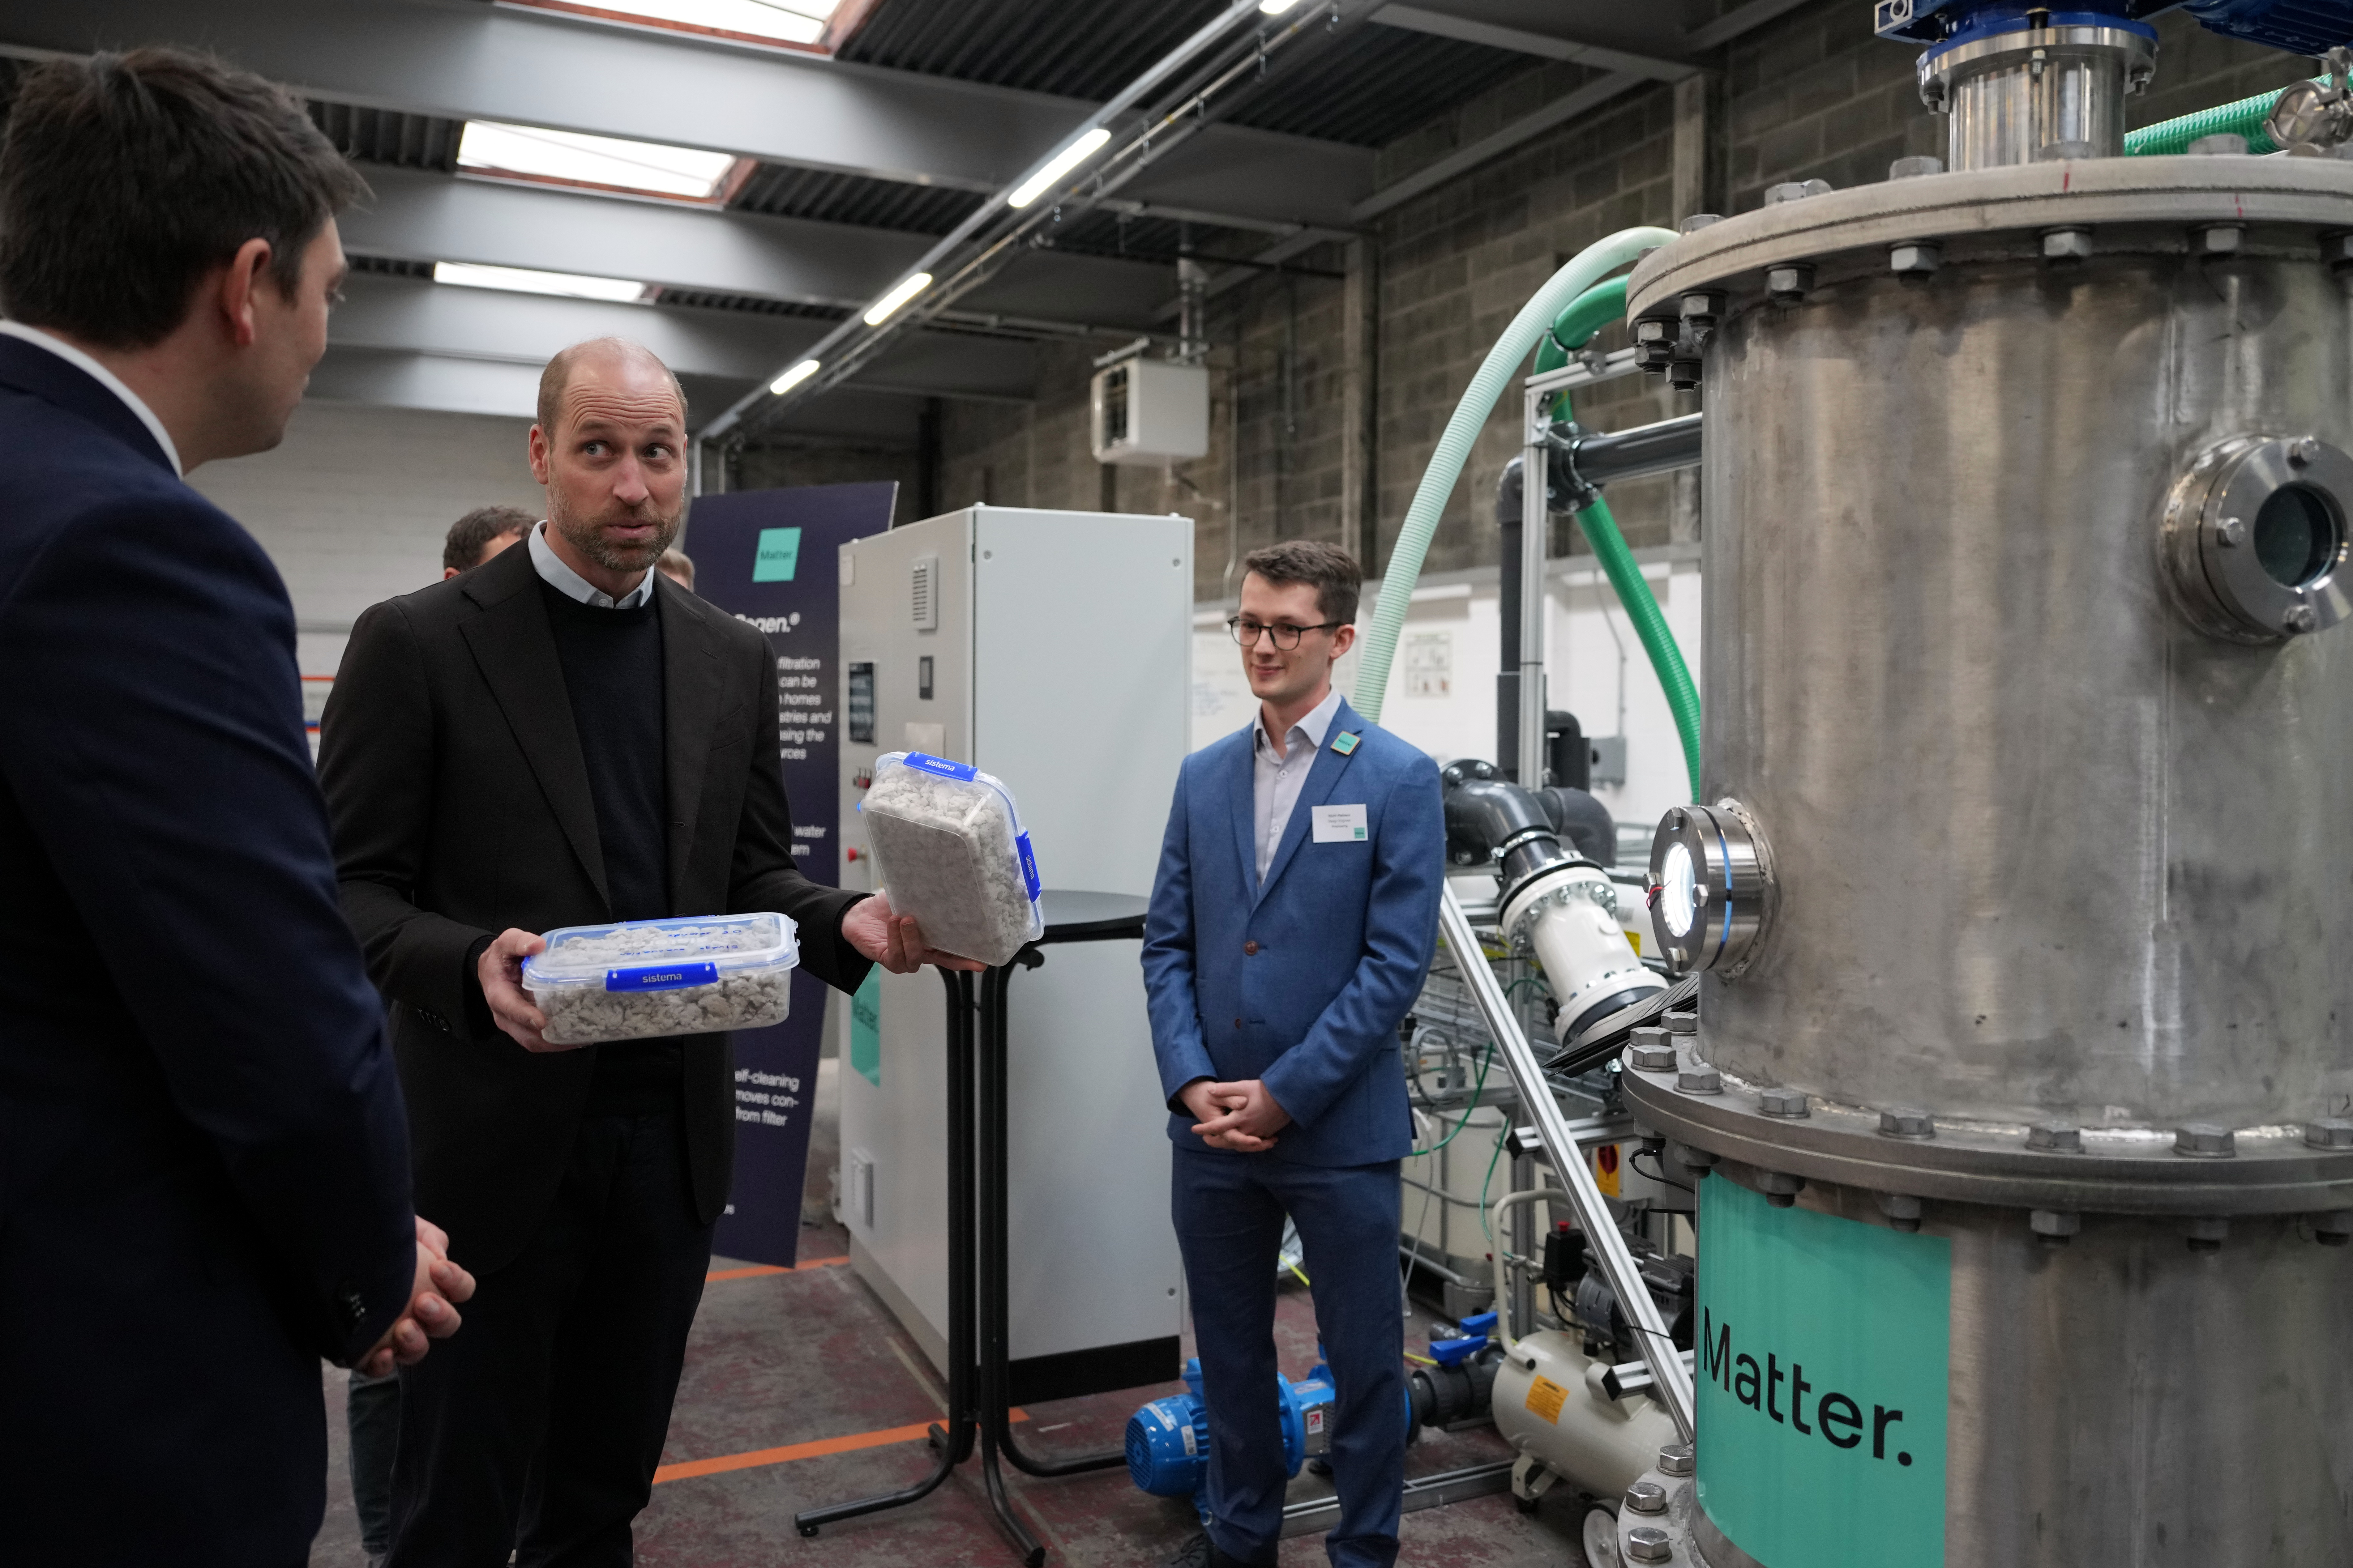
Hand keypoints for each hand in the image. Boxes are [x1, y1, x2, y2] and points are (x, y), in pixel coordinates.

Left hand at [354, 1216, 476, 1377]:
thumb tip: (438, 1254)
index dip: (456, 1281)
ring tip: (403, 1329)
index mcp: (432, 1285)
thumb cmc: (370, 1240)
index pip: (461, 1289)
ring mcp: (395, 1335)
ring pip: (419, 1350)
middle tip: (422, 1303)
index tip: (437, 1268)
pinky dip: (384, 1365)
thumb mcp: (402, 1229)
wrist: (328, 1252)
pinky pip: (381, 1369)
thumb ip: (426, 1235)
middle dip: (441, 1315)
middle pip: (448, 1324)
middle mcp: (418, 1314)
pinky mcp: (366, 1351)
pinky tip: (380, 1353)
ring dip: (417, 1342)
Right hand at [479, 928, 569, 1051]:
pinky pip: (541, 1040)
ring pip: (534, 1042)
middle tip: (575, 1035)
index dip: (525, 1016)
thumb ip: (519, 942)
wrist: (493, 969)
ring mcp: (516, 1024)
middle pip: (525, 1035)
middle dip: (549, 1039)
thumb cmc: (501, 957)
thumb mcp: (506, 943)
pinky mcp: (526, 1027)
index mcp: (499, 994)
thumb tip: (537, 945)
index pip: (510, 1008)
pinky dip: (558, 1040)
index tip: (542, 1021)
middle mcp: (505, 1015)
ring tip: (581, 1036)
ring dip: (557, 1043)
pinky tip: (577, 1034)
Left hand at [842, 891, 986, 973]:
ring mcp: (906, 957)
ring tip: (907, 918)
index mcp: (932, 939)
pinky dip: (896, 938)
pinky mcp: (888, 959)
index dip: (968, 956)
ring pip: (917, 957)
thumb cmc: (887, 906)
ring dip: (913, 938)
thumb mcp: (910, 898)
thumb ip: (925, 897)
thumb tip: (945, 880)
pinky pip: (896, 955)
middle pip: (945, 960)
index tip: (984, 959)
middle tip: (973, 959)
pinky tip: (893, 923)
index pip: (954, 949)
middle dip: (959, 960)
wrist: (858, 913)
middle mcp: (922, 951)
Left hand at [1182, 1078, 1290, 1151]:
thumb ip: (1225, 1089)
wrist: (1288, 1096)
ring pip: (1241, 1144)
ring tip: (1224, 1140)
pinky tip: (1244, 1140)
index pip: (1217, 1126)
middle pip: (1228, 1140)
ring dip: (1231, 1143)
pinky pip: (1254, 1143)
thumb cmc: (1264, 1090)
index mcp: (1239, 1118)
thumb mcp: (1242, 1086)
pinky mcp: (1267, 1133)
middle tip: (1207, 1139)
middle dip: (1216, 1141)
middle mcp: (1247, 1129)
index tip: (1194, 1130)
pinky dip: (1247, 1143)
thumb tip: (1209, 1091)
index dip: (1204, 1128)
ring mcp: (1258, 1133)